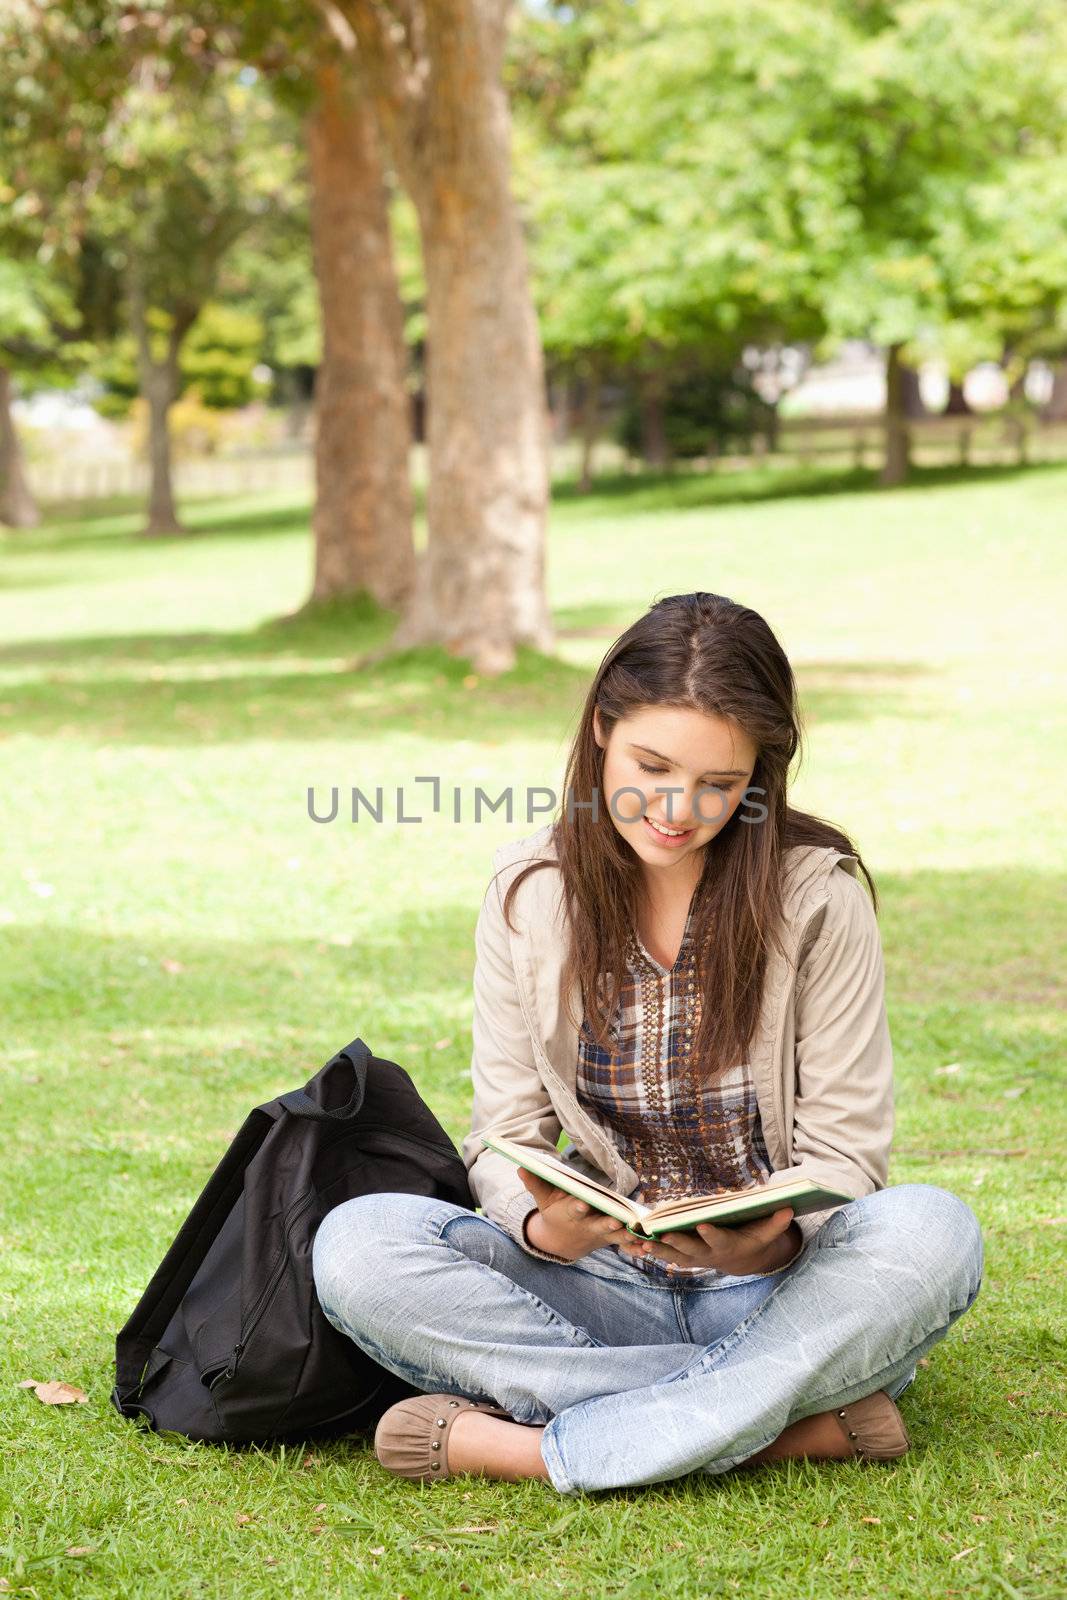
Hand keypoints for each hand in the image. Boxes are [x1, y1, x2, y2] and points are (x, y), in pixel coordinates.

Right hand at [516, 1168, 629, 1261]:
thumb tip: (521, 1167)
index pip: (574, 1209)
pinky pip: (625, 1244)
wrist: (561, 1241)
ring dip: (626, 1235)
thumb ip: (535, 1183)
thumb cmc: (553, 1212)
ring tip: (639, 1234)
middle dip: (607, 1223)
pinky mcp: (611, 1239)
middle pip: (598, 1224)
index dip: (578, 1207)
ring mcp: (600, 1234)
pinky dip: (635, 1247)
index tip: (583, 1204)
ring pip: (615, 1236)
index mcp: (570, 1214)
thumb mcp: (543, 1198)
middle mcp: (587, 1225)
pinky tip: (647, 1248)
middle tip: (615, 1221)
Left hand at [616, 1207, 800, 1274]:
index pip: (719, 1239)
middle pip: (692, 1250)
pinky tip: (632, 1244)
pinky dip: (651, 1251)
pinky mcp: (684, 1256)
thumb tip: (788, 1207)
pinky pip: (665, 1255)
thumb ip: (775, 1222)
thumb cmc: (753, 1238)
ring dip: (657, 1250)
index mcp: (729, 1245)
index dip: (712, 1234)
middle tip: (663, 1235)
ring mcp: (695, 1257)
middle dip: (677, 1243)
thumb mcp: (766, 1232)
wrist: (742, 1259)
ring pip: (674, 1256)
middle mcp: (709, 1254)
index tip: (702, 1225)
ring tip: (641, 1243)